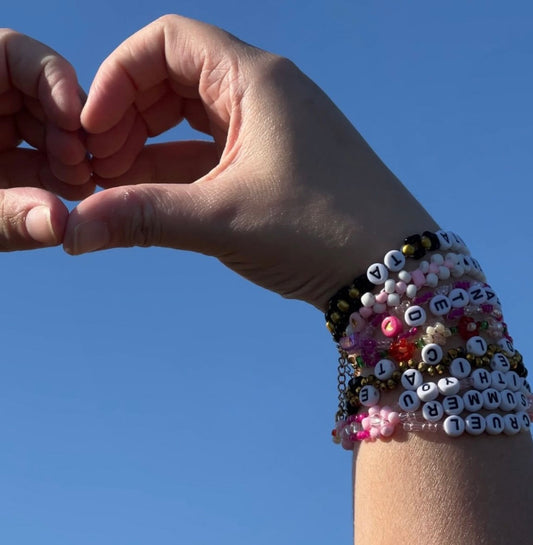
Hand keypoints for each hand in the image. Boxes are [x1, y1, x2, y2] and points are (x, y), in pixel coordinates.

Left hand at [0, 30, 93, 248]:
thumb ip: (0, 217)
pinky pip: (34, 159)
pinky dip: (55, 175)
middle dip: (66, 127)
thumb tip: (60, 224)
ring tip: (80, 184)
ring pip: (42, 127)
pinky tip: (70, 193)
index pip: (11, 54)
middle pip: (36, 93)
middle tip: (82, 165)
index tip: (75, 122)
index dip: (53, 79)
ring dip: (67, 154)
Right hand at [64, 14, 436, 308]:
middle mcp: (264, 94)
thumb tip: (73, 231)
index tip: (91, 128)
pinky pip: (212, 154)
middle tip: (96, 166)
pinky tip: (149, 199)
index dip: (116, 77)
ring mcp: (271, 130)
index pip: (165, 42)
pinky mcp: (274, 164)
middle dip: (126, 117)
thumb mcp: (223, 219)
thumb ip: (143, 219)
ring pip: (190, 121)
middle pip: (171, 80)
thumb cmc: (322, 229)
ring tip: (113, 188)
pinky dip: (177, 172)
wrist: (394, 269)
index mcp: (255, 80)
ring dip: (147, 149)